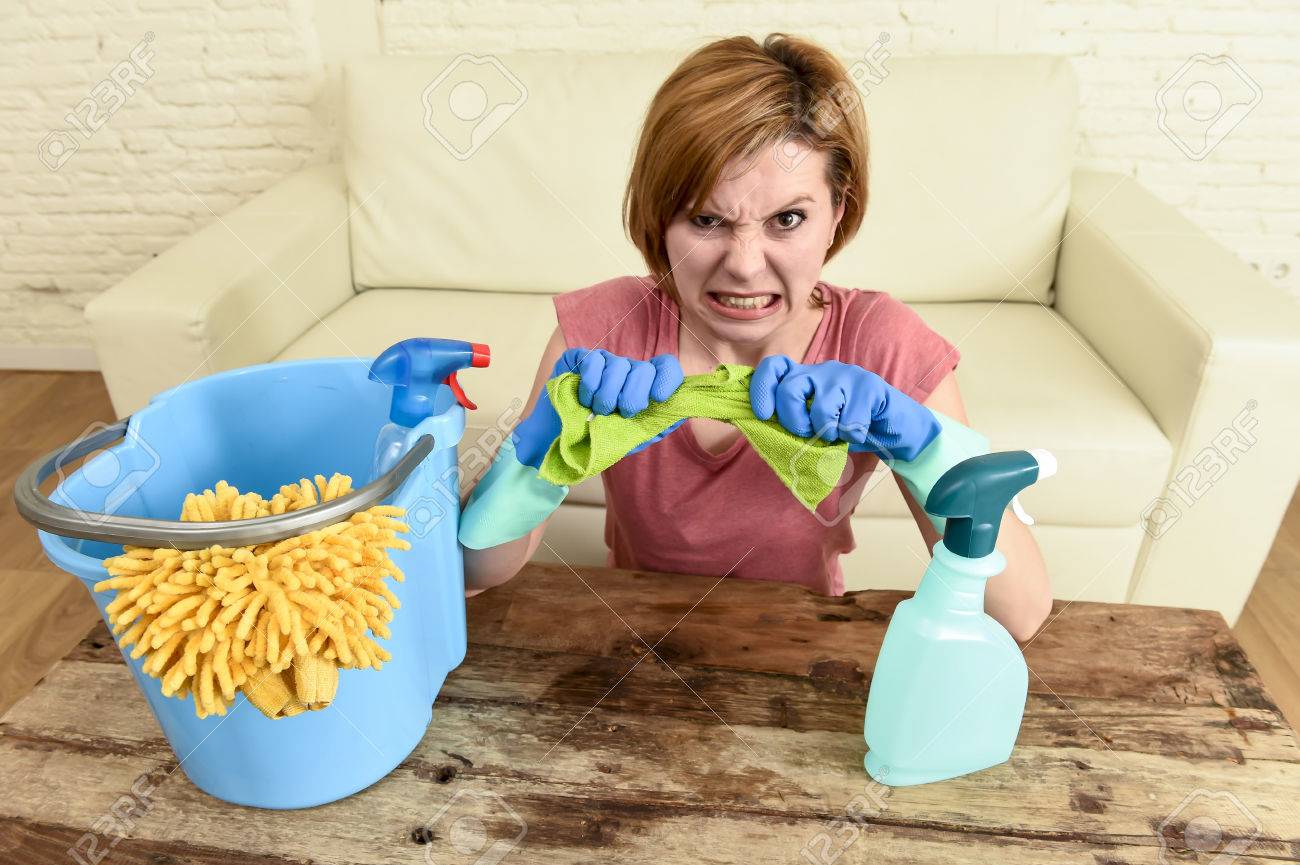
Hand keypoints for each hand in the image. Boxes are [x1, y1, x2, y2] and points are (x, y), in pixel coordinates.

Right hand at [512, 348, 684, 467]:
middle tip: (621, 413)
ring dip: (608, 396)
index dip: (667, 378)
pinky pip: (593, 362)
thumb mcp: (630, 439)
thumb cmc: (596, 439)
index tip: (658, 397)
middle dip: (633, 396)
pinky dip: (590, 386)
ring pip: (618, 366)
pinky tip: (583, 400)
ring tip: (598, 412)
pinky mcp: (579, 358)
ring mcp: (604, 363)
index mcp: (643, 387)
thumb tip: (679, 415)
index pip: (666, 367)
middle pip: (644, 368)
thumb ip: (654, 428)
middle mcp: (627, 370)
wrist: (558, 444)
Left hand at [749, 356, 940, 460]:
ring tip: (839, 433)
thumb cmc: (849, 429)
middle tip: (808, 433)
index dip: (761, 388)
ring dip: (828, 433)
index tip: (762, 414)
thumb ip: (793, 423)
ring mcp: (846, 376)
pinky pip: (849, 422)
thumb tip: (762, 429)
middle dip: (794, 420)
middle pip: (790, 388)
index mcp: (805, 378)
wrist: (895, 429)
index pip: (774, 367)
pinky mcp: (870, 386)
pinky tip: (861, 432)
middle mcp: (822, 371)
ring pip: (821, 409)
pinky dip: (853, 437)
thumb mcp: (816, 427)